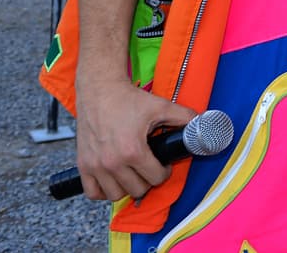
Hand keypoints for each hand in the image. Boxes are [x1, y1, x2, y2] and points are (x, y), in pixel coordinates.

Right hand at [74, 80, 196, 201]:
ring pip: (116, 195)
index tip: (162, 165)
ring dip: (127, 187)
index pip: (155, 178)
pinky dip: (103, 191)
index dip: (164, 172)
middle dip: (147, 180)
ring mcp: (95, 165)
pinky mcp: (83, 164)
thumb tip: (203, 123)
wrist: (100, 90)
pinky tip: (113, 179)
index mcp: (133, 150)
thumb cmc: (128, 99)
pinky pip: (93, 193)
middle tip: (149, 168)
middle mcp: (112, 162)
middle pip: (137, 190)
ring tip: (133, 173)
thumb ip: (184, 117)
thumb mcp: (161, 106)